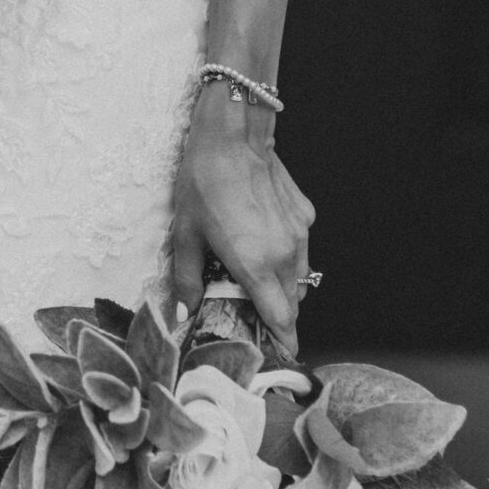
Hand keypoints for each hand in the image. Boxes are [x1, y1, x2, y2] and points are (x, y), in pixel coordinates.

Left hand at [171, 93, 314, 354]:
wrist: (233, 135)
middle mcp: (286, 254)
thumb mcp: (186, 234)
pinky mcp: (304, 214)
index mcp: (257, 265)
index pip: (282, 319)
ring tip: (255, 278)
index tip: (279, 354)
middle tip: (254, 316)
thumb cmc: (204, 183)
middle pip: (293, 302)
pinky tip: (262, 238)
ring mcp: (299, 233)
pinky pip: (299, 247)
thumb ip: (188, 280)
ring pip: (300, 276)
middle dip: (278, 315)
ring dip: (283, 286)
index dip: (283, 341)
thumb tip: (184, 315)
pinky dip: (286, 254)